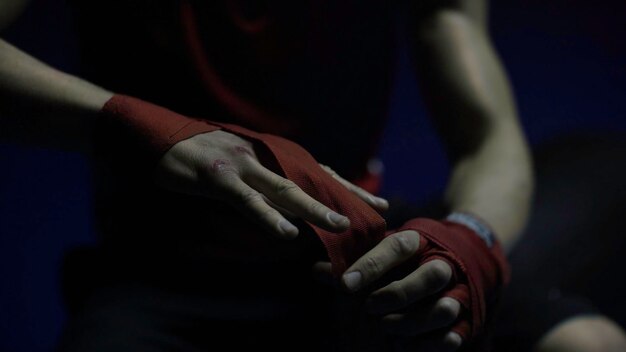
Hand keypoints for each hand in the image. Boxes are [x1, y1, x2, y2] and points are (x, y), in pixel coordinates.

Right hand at [154, 130, 387, 238]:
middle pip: (312, 178)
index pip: (320, 172)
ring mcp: (243, 165)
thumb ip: (267, 181)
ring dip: (313, 208)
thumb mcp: (241, 165)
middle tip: (376, 212)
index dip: (350, 188)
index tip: (378, 202)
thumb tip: (291, 210)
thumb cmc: (202, 156)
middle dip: (345, 197)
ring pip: (285, 189)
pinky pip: (248, 200)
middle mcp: (265, 157)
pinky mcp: (219, 177)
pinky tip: (286, 233)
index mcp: (272, 155)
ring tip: (339, 225)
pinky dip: (268, 217)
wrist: (159, 136)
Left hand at [314, 230, 462, 350]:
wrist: (455, 258)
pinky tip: (406, 343)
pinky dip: (431, 344)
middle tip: (370, 307)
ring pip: (445, 306)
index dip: (372, 264)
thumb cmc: (404, 261)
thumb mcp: (379, 257)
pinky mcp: (466, 318)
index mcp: (419, 242)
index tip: (346, 283)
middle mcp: (443, 263)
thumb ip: (353, 265)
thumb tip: (318, 270)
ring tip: (387, 329)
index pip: (397, 246)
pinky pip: (454, 334)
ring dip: (413, 322)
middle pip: (432, 275)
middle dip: (398, 294)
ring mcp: (459, 290)